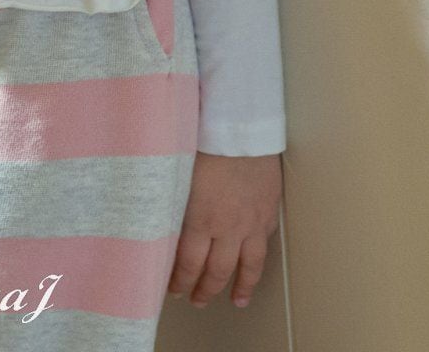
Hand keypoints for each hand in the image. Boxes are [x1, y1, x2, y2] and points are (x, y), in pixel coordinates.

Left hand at [169, 151, 281, 308]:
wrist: (241, 127)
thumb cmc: (204, 142)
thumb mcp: (179, 174)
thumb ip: (174, 204)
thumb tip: (161, 223)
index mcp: (200, 219)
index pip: (187, 263)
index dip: (179, 281)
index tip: (173, 290)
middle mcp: (227, 228)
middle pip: (216, 271)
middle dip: (205, 290)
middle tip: (197, 300)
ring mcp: (251, 222)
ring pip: (247, 266)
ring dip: (240, 287)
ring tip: (235, 301)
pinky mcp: (268, 212)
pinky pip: (264, 244)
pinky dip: (258, 261)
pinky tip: (254, 267)